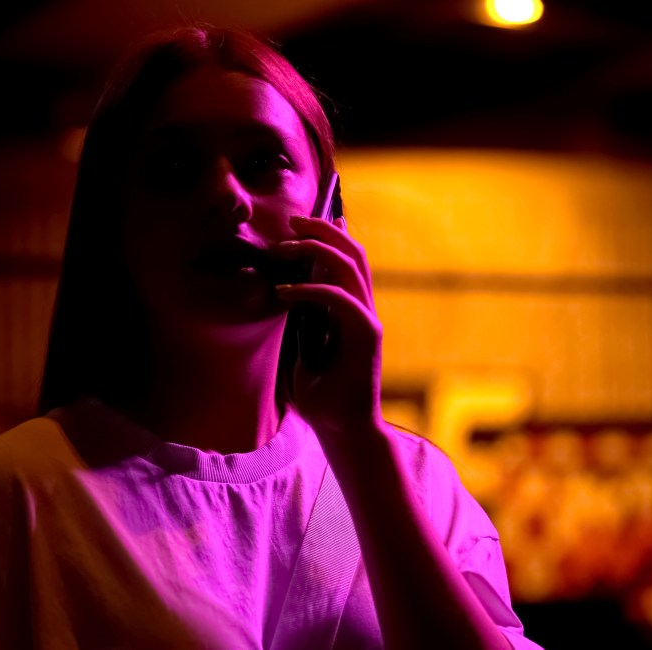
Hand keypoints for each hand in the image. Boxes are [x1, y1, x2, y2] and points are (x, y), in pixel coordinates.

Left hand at [274, 215, 383, 436]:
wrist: (342, 429)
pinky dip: (310, 290)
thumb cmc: (321, 395)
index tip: (300, 223)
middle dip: (323, 230)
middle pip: (353, 253)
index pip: (348, 260)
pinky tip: (283, 292)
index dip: (330, 234)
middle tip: (292, 221)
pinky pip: (340, 299)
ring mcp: (368, 320)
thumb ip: (305, 318)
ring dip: (316, 249)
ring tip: (283, 247)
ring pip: (350, 267)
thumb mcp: (304, 346)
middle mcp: (365, 310)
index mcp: (353, 310)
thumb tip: (289, 288)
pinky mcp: (366, 336)